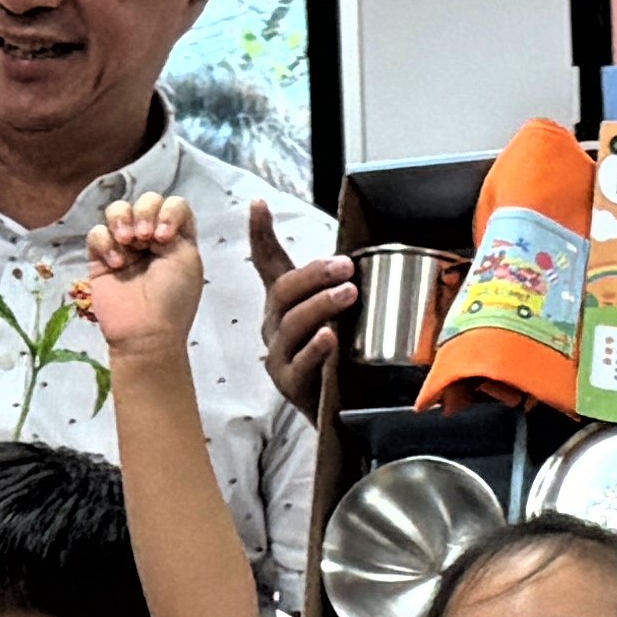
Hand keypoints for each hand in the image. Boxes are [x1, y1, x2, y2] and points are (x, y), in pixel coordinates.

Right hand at [78, 192, 201, 357]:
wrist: (146, 332)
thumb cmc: (172, 299)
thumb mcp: (187, 259)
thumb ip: (175, 227)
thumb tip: (150, 220)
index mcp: (177, 237)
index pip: (173, 204)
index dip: (168, 211)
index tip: (164, 236)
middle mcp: (151, 237)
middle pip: (145, 201)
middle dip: (144, 211)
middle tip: (146, 237)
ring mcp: (125, 246)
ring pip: (117, 210)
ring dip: (122, 219)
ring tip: (127, 242)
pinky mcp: (100, 258)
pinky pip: (96, 233)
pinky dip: (105, 243)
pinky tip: (115, 265)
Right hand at [247, 199, 355, 414]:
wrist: (337, 411)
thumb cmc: (337, 355)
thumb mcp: (337, 313)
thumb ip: (338, 286)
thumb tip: (357, 251)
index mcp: (284, 304)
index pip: (267, 264)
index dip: (261, 234)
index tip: (258, 205)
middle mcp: (275, 326)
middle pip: (283, 292)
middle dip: (313, 275)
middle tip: (346, 266)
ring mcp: (279, 356)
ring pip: (292, 325)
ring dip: (320, 305)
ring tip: (348, 294)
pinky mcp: (290, 384)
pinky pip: (299, 364)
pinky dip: (315, 349)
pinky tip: (330, 337)